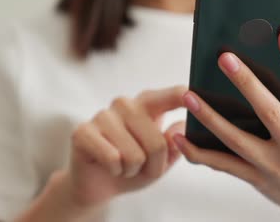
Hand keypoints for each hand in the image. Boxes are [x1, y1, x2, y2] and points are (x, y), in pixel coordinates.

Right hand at [67, 86, 185, 206]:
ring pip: (135, 155)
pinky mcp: (82, 131)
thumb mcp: (162, 161)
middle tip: (139, 166)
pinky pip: (113, 158)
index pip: (173, 95)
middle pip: (158, 143)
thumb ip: (175, 145)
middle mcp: (126, 103)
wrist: (98, 185)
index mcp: (148, 104)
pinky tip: (107, 165)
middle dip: (154, 166)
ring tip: (122, 165)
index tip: (197, 97)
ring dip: (132, 170)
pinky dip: (115, 171)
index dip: (186, 97)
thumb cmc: (133, 167)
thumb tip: (184, 125)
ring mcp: (103, 115)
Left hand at [173, 31, 279, 221]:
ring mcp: (274, 166)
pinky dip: (198, 153)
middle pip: (269, 112)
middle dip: (246, 83)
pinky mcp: (256, 179)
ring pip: (237, 140)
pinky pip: (223, 165)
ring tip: (189, 94)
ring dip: (210, 117)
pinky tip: (179, 137)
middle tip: (225, 57)